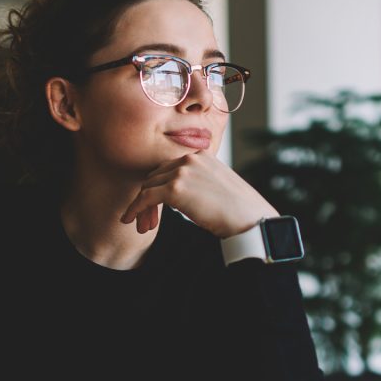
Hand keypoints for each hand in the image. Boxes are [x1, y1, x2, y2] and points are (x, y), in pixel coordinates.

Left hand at [120, 151, 278, 238]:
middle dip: (148, 197)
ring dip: (142, 206)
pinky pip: (145, 197)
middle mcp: (190, 158)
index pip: (168, 168)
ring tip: (141, 225)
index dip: (159, 188)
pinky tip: (130, 220)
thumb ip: (198, 183)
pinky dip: (135, 209)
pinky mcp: (176, 188)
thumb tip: (180, 197)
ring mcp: (182, 171)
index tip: (155, 208)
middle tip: (146, 220)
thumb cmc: (239, 210)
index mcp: (201, 155)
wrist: (250, 219)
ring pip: (148, 186)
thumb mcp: (217, 187)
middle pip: (156, 176)